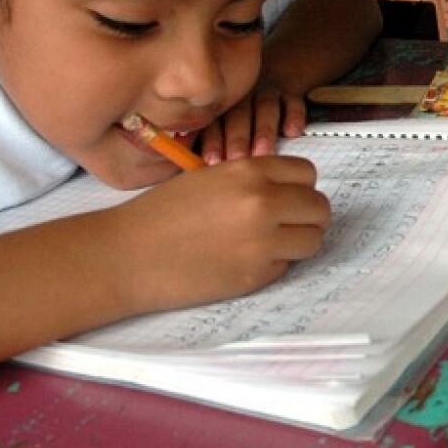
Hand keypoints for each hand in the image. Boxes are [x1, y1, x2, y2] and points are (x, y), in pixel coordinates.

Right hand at [110, 154, 330, 309]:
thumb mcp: (210, 178)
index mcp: (249, 171)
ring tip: (269, 243)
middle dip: (306, 216)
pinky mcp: (256, 275)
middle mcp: (263, 202)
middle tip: (284, 224)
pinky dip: (274, 264)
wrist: (128, 256)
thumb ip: (252, 180)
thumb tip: (290, 191)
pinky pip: (288, 265)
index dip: (299, 187)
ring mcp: (263, 241)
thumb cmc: (161, 214)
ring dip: (298, 241)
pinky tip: (243, 261)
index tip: (286, 197)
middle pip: (319, 207)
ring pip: (313, 239)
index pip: (307, 174)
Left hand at [200, 80, 308, 161]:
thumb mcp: (218, 123)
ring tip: (263, 152)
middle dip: (237, 138)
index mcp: (222, 109)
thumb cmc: (241, 113)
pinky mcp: (290, 93)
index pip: (214, 123)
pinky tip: (292, 132)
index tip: (212, 160)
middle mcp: (242, 99)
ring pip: (265, 108)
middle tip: (236, 158)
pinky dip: (294, 115)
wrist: (274, 74)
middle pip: (238, 116)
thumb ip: (200, 141)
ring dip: (263, 130)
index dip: (212, 141)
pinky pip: (293, 101)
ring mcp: (267, 94)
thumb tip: (179, 162)